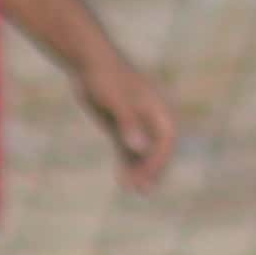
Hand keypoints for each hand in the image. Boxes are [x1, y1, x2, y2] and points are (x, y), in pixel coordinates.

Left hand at [80, 55, 177, 195]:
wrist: (89, 63)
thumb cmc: (106, 77)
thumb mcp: (116, 100)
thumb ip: (128, 124)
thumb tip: (139, 148)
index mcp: (159, 109)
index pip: (166, 141)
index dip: (158, 160)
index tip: (146, 176)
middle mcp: (151, 118)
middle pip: (156, 149)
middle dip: (151, 170)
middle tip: (142, 191)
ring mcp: (136, 122)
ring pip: (141, 151)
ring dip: (139, 170)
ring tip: (134, 191)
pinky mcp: (121, 125)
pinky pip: (127, 148)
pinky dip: (126, 163)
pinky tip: (123, 178)